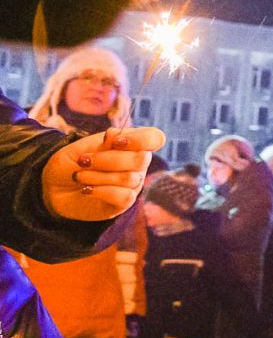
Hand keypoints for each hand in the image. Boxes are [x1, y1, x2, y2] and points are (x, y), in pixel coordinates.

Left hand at [42, 128, 165, 221]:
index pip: (155, 138)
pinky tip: (86, 190)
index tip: (114, 142)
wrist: (53, 187)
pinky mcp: (123, 203)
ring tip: (78, 176)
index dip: (140, 139)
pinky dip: (101, 191)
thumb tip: (117, 135)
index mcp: (131, 145)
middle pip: (141, 159)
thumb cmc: (70, 163)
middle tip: (83, 160)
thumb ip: (103, 143)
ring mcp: (132, 185)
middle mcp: (137, 164)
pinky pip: (124, 196)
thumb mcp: (82, 147)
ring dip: (98, 176)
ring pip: (129, 179)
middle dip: (108, 160)